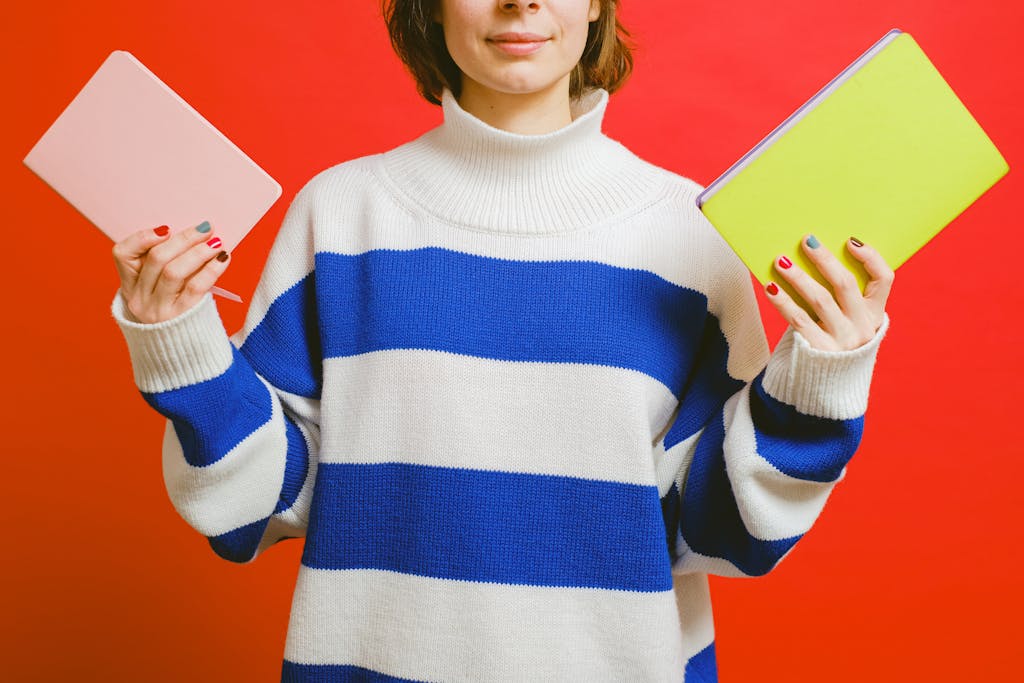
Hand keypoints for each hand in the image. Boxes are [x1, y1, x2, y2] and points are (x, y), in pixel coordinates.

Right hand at [112, 221, 230, 323]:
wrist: (181, 351)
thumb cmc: (175, 310)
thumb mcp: (159, 291)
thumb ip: (165, 267)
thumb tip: (195, 236)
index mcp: (129, 285)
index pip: (121, 254)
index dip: (142, 237)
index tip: (167, 228)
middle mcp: (138, 298)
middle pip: (156, 258)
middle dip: (184, 239)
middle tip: (205, 228)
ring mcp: (157, 310)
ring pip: (174, 271)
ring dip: (199, 252)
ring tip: (216, 243)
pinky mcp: (180, 317)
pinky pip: (196, 287)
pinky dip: (211, 269)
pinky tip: (224, 259)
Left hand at [765, 235, 892, 351]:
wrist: (824, 386)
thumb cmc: (833, 342)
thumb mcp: (848, 322)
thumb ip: (842, 298)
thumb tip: (814, 257)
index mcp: (874, 314)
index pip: (884, 279)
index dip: (870, 257)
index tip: (850, 241)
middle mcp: (862, 327)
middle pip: (845, 285)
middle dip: (825, 259)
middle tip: (806, 241)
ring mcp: (842, 340)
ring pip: (819, 299)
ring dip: (798, 276)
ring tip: (781, 260)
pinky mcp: (819, 350)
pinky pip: (798, 319)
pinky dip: (782, 300)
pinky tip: (770, 286)